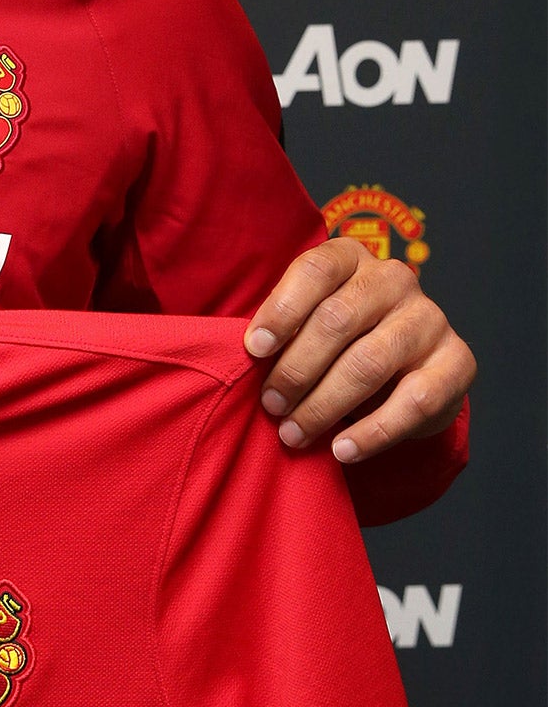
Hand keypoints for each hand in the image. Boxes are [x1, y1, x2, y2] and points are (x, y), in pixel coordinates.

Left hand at [244, 237, 474, 462]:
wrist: (406, 368)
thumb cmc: (337, 339)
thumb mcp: (308, 319)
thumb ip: (284, 326)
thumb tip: (249, 354)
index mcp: (351, 257)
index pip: (315, 270)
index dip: (281, 310)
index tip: (253, 349)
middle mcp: (394, 279)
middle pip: (337, 320)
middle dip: (296, 368)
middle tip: (271, 405)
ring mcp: (430, 319)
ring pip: (369, 363)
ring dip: (325, 405)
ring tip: (294, 432)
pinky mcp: (458, 363)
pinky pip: (414, 402)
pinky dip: (373, 432)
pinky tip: (342, 450)